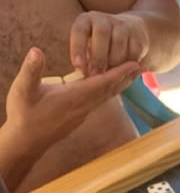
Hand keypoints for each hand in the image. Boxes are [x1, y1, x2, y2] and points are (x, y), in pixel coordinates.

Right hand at [4, 47, 140, 156]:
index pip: (102, 82)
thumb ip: (31, 71)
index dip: (120, 72)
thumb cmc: (24, 115)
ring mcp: (82, 112)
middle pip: (111, 90)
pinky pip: (99, 100)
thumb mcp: (22, 90)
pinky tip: (109, 86)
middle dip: (127, 77)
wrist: (25, 142)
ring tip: (132, 74)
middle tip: (143, 66)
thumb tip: (36, 51)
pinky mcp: (78, 116)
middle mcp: (83, 106)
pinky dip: (108, 90)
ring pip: (106, 96)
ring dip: (120, 84)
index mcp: (74, 97)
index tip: (135, 63)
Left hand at [70, 11, 149, 75]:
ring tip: (109, 76)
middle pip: (102, 34)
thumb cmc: (100, 46)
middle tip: (95, 75)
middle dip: (98, 57)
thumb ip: (84, 59)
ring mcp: (122, 26)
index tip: (77, 66)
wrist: (129, 32)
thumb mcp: (87, 47)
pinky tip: (123, 72)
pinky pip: (133, 52)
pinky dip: (128, 64)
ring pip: (119, 44)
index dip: (78, 48)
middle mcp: (104, 20)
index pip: (80, 31)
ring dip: (114, 63)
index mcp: (86, 20)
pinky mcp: (138, 37)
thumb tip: (81, 74)